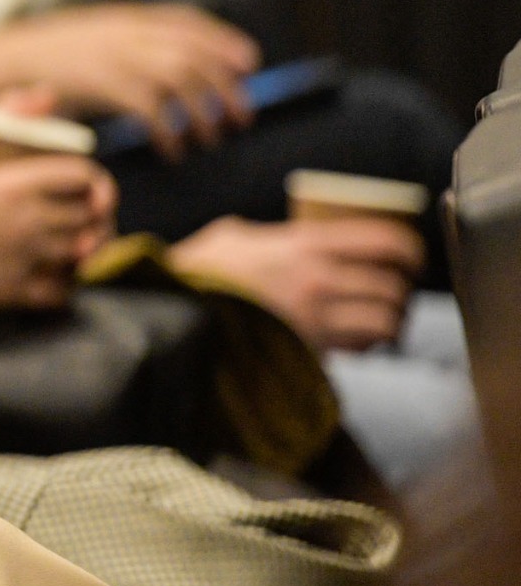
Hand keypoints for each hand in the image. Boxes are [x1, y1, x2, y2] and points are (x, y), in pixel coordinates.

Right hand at [0, 4, 260, 157]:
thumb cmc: (30, 63)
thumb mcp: (78, 42)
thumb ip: (114, 49)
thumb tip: (152, 70)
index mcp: (120, 18)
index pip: (186, 22)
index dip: (222, 41)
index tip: (248, 62)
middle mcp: (123, 32)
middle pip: (193, 52)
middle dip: (226, 84)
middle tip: (240, 116)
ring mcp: (113, 54)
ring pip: (183, 77)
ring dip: (205, 111)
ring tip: (211, 139)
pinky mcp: (102, 82)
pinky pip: (153, 107)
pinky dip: (170, 131)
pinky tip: (173, 151)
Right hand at [0, 150, 114, 314]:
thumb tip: (45, 94)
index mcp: (11, 185)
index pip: (82, 176)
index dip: (94, 181)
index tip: (88, 188)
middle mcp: (26, 220)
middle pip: (89, 215)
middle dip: (94, 216)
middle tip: (84, 219)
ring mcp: (24, 258)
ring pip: (83, 252)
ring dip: (84, 249)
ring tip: (73, 247)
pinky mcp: (16, 293)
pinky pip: (64, 292)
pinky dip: (67, 285)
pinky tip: (55, 278)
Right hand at [169, 215, 421, 350]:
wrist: (174, 315)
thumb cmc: (197, 272)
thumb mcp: (232, 235)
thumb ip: (270, 234)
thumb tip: (287, 236)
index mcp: (304, 244)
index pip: (386, 242)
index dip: (410, 250)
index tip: (410, 258)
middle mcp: (318, 281)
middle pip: (393, 286)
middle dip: (400, 291)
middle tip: (393, 292)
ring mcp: (315, 320)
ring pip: (385, 322)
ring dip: (389, 322)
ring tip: (378, 319)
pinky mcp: (308, 351)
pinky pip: (360, 348)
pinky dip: (367, 344)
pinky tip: (354, 339)